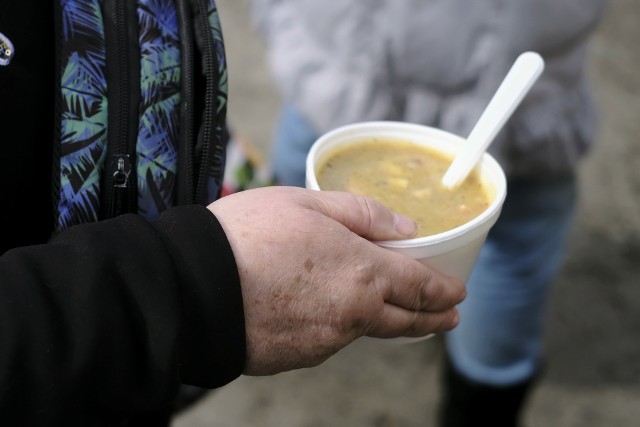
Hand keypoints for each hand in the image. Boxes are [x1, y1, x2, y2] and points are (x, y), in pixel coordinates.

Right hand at [208, 187, 464, 375]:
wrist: (194, 286)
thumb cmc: (248, 235)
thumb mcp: (308, 203)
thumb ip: (363, 215)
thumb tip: (406, 228)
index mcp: (362, 272)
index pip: (419, 286)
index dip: (443, 290)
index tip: (458, 293)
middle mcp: (352, 314)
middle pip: (404, 321)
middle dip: (432, 318)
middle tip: (448, 317)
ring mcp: (325, 341)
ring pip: (363, 330)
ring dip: (379, 319)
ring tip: (383, 308)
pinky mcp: (298, 357)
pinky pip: (327, 340)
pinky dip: (335, 326)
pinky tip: (320, 312)